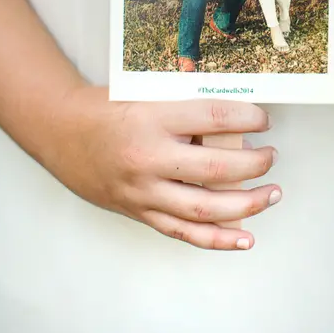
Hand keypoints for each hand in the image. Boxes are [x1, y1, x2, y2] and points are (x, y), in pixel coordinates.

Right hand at [39, 85, 280, 249]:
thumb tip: (234, 119)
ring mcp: (144, 191)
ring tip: (272, 194)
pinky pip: (185, 232)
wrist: (61, 133)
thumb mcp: (146, 94)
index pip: (215, 117)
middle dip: (255, 164)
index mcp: (152, 117)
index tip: (263, 120)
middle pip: (217, 167)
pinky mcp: (140, 213)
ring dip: (248, 204)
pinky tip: (245, 237)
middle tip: (271, 156)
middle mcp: (149, 158)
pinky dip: (219, 238)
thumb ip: (185, 106)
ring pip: (206, 207)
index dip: (248, 118)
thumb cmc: (105, 108)